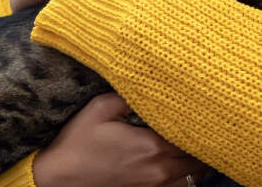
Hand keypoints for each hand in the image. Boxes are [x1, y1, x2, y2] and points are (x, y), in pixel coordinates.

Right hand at [33, 93, 206, 186]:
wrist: (55, 179)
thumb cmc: (76, 142)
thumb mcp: (100, 108)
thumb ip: (130, 96)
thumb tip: (152, 85)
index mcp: (152, 146)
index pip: (192, 134)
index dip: (199, 122)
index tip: (203, 110)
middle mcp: (158, 170)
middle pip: (197, 158)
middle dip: (201, 142)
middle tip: (206, 125)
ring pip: (192, 177)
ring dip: (197, 162)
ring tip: (198, 145)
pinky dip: (184, 178)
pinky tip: (182, 166)